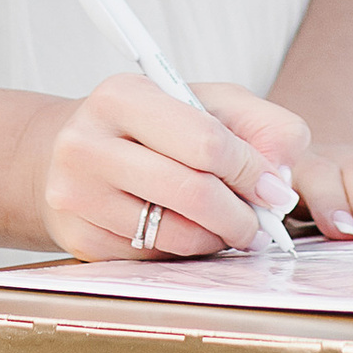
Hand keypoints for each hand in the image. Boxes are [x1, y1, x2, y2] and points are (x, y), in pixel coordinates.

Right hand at [35, 73, 310, 262]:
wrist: (67, 153)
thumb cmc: (151, 125)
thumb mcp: (205, 102)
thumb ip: (259, 124)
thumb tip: (285, 173)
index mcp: (123, 95)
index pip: (206, 141)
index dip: (252, 171)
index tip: (277, 190)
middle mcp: (88, 143)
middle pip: (192, 193)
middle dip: (242, 216)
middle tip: (263, 227)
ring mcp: (75, 194)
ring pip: (174, 234)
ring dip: (217, 239)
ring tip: (232, 230)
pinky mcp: (77, 237)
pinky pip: (151, 257)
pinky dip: (184, 251)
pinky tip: (190, 233)